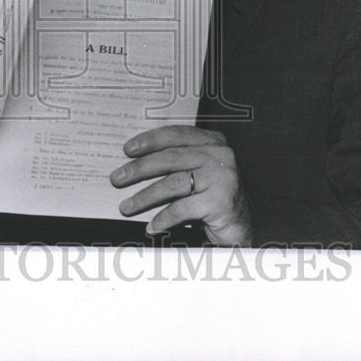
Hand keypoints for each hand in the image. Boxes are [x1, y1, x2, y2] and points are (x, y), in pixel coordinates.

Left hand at [111, 126, 251, 245]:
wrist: (242, 226)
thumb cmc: (214, 197)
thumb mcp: (198, 172)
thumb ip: (177, 162)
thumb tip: (134, 163)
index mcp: (213, 142)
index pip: (176, 134)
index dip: (150, 140)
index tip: (128, 149)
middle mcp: (220, 155)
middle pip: (170, 158)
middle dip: (139, 169)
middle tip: (117, 178)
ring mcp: (222, 177)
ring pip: (173, 183)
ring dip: (145, 196)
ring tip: (127, 206)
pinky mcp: (221, 201)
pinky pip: (182, 208)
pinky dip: (163, 218)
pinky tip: (151, 226)